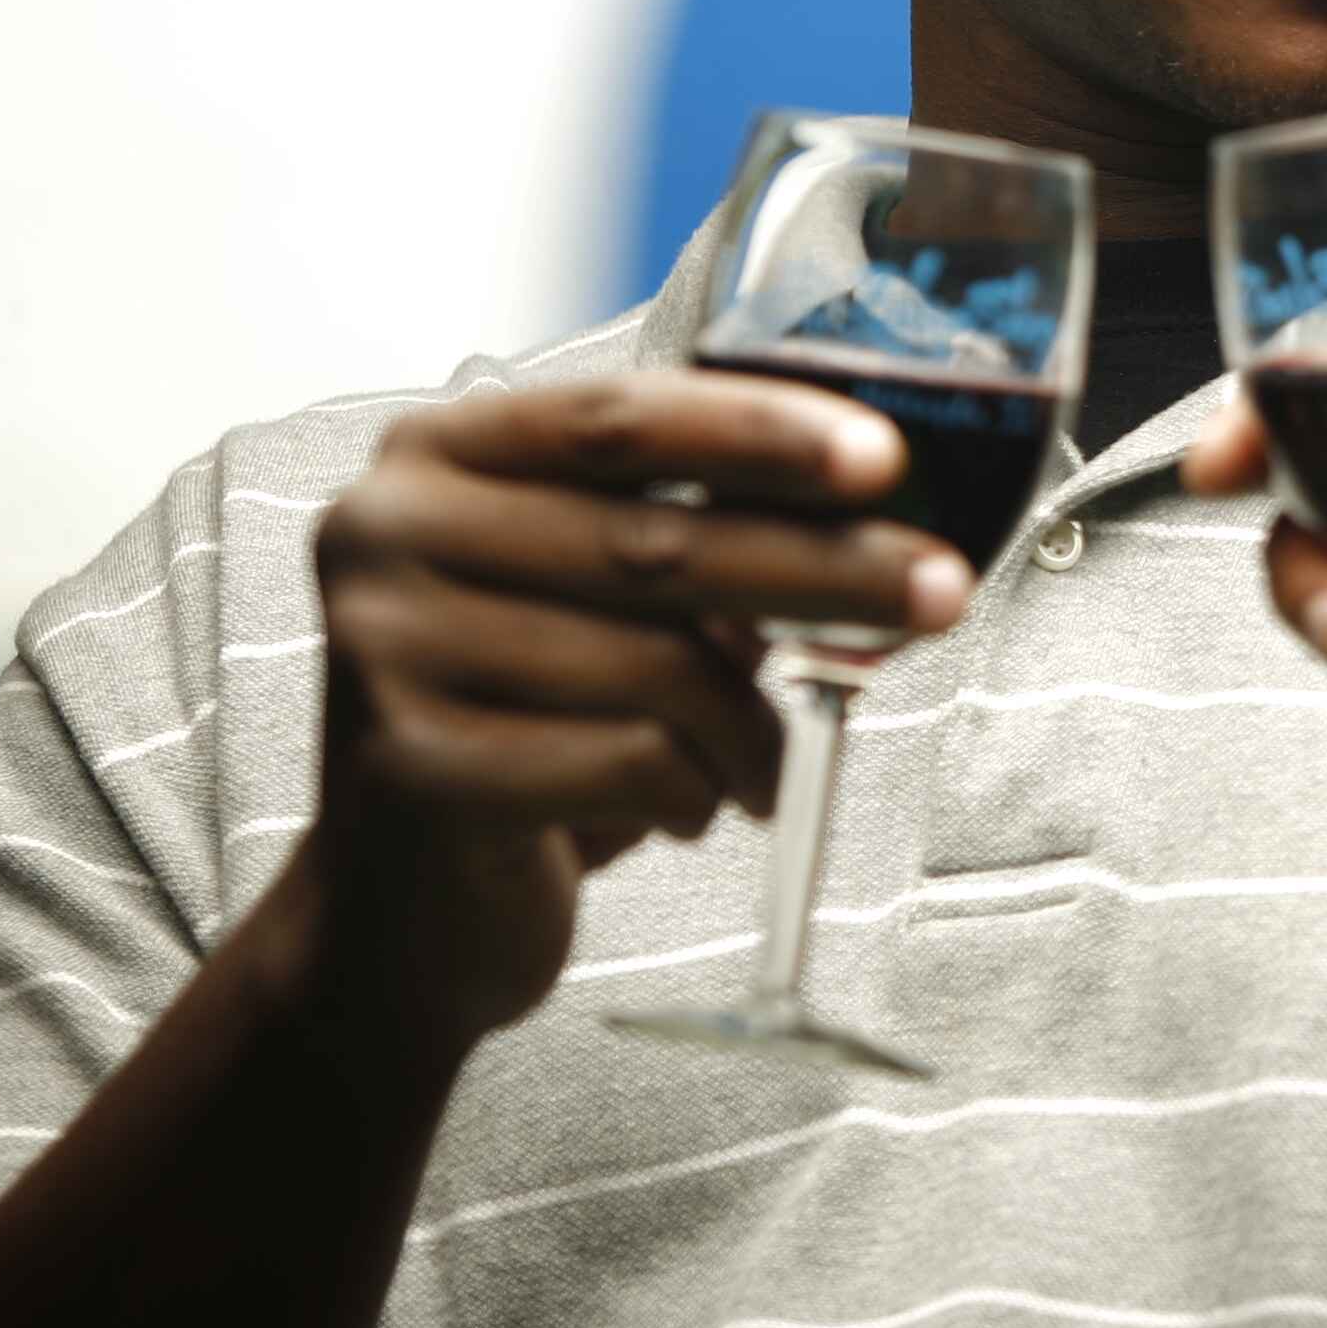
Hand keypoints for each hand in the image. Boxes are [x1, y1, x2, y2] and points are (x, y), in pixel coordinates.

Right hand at [295, 373, 971, 1056]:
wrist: (402, 909)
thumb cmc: (532, 725)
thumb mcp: (606, 605)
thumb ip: (699, 538)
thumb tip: (880, 524)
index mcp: (439, 456)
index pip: (622, 418)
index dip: (762, 432)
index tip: (885, 455)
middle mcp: (387, 533)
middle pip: (661, 540)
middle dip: (827, 569)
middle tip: (939, 591)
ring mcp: (387, 650)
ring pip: (662, 668)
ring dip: (755, 728)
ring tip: (768, 764)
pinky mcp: (414, 767)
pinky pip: (634, 763)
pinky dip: (698, 793)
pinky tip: (687, 808)